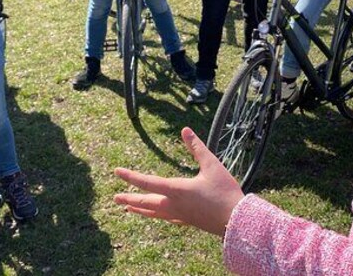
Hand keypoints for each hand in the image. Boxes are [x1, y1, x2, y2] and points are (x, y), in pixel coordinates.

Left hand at [114, 127, 244, 236]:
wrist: (237, 221)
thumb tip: (185, 130)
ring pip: (153, 213)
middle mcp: (174, 204)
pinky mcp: (187, 222)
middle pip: (145, 201)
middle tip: (115, 197)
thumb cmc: (225, 192)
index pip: (148, 182)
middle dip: (129, 197)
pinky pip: (165, 218)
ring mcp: (180, 215)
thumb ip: (197, 148)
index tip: (117, 172)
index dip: (131, 176)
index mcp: (177, 190)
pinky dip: (155, 215)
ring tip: (128, 208)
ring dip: (139, 209)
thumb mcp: (212, 165)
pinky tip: (156, 216)